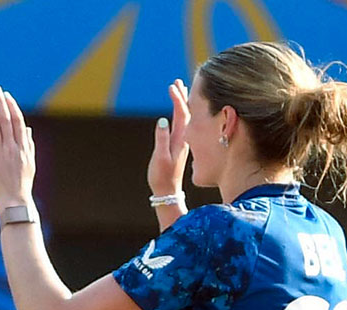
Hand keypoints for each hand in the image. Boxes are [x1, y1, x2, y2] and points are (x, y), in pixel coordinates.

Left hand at [0, 85, 35, 210]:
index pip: (18, 121)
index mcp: (23, 148)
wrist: (15, 203)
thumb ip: (28, 144)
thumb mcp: (30, 163)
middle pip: (6, 120)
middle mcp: (12, 148)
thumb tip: (27, 128)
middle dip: (0, 102)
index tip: (7, 95)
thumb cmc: (22, 184)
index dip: (12, 106)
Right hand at [147, 79, 190, 196]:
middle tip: (178, 81)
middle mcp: (184, 138)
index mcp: (180, 139)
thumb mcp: (160, 158)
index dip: (177, 99)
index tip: (172, 86)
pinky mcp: (180, 146)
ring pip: (186, 117)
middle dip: (182, 96)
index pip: (181, 114)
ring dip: (182, 103)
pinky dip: (182, 113)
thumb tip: (163, 120)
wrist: (169, 191)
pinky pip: (184, 124)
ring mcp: (183, 142)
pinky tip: (180, 111)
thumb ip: (162, 139)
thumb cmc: (162, 176)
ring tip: (179, 90)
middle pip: (185, 112)